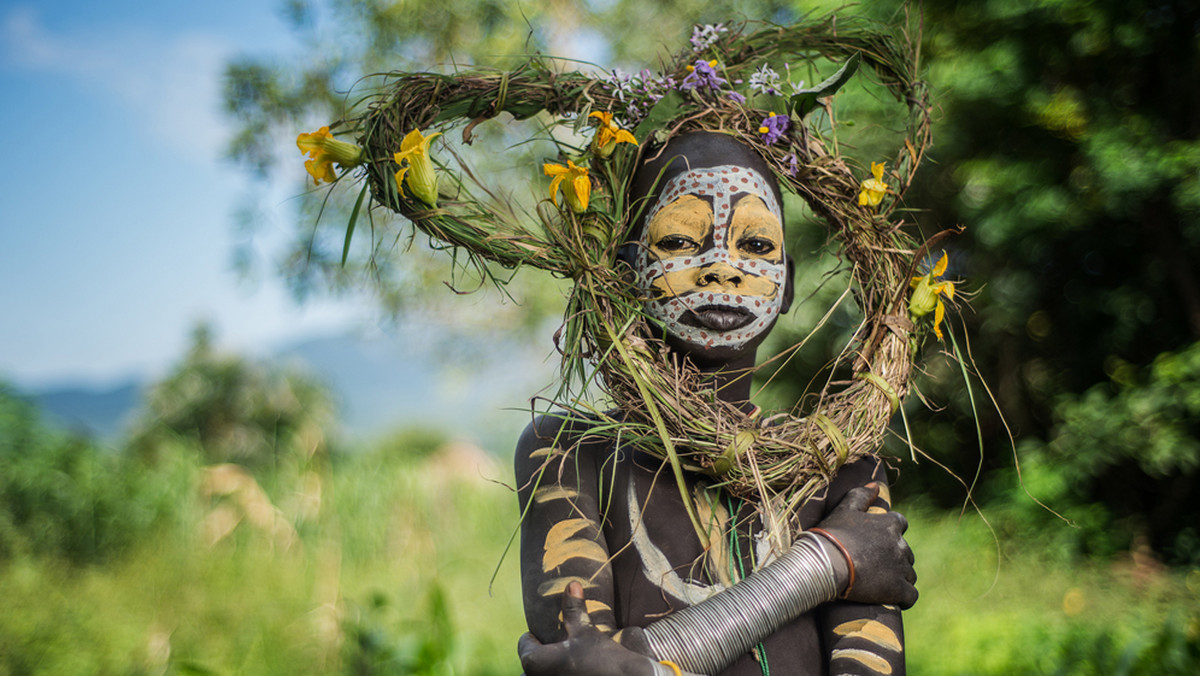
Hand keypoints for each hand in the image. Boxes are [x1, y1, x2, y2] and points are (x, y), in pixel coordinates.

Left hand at [518, 581, 658, 675]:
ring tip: (569, 653)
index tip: (544, 630)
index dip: (534, 635)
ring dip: (553, 663)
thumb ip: (574, 609)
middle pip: (533, 660)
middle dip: (544, 650)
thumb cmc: (601, 658)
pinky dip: (563, 672)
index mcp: (535, 661)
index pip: (525, 644)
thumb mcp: (585, 630)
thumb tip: (572, 584)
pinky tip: (578, 667)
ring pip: (544, 671)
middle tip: (559, 640)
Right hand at [813, 482, 917, 608]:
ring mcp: (900, 568)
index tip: (877, 541)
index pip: (901, 524)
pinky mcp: (898, 589)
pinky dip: (905, 597)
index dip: (891, 532)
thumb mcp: (843, 509)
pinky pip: (911, 595)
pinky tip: (895, 599)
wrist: (825, 563)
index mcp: (890, 524)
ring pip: (909, 573)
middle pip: (906, 551)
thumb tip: (876, 485)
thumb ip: (862, 495)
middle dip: (895, 557)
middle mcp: (900, 545)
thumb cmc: (832, 535)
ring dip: (899, 576)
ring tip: (880, 583)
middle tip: (874, 565)